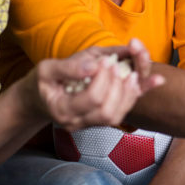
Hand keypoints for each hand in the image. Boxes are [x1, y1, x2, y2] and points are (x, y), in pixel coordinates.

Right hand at [25, 42, 163, 130]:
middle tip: (120, 66)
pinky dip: (134, 97)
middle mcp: (77, 122)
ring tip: (132, 73)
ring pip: (116, 116)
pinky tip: (147, 81)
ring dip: (129, 94)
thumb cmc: (42, 82)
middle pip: (107, 112)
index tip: (106, 61)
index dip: (103, 79)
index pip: (92, 99)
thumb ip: (69, 68)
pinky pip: (120, 113)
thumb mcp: (46, 69)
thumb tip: (94, 66)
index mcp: (62, 110)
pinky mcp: (99, 120)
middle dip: (118, 86)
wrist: (37, 99)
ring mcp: (89, 124)